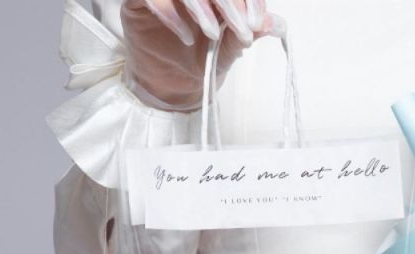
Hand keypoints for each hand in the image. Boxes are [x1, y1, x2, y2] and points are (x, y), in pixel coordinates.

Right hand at [121, 0, 277, 108]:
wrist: (174, 85)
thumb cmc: (201, 61)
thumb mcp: (231, 49)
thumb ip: (250, 32)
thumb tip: (277, 24)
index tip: (257, 23)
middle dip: (231, 3)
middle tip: (242, 31)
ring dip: (202, 6)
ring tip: (214, 35)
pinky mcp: (138, 1)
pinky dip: (170, 14)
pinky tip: (187, 37)